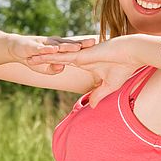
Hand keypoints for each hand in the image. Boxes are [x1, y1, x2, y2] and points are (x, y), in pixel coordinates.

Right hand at [7, 33, 96, 75]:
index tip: (100, 47)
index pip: (76, 47)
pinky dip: (48, 49)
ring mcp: (44, 44)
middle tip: (94, 42)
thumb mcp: (44, 67)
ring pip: (58, 45)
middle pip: (70, 43)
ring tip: (78, 47)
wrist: (15, 48)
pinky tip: (55, 50)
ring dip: (67, 46)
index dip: (86, 47)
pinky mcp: (33, 46)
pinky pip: (42, 48)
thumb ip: (53, 68)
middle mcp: (53, 44)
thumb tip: (60, 68)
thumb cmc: (33, 58)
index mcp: (59, 48)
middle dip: (81, 43)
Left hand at [26, 35, 141, 106]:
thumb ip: (98, 94)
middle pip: (57, 58)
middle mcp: (80, 57)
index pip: (66, 63)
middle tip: (29, 59)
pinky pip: (62, 55)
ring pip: (57, 55)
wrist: (131, 54)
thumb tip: (91, 106)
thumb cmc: (123, 68)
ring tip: (28, 56)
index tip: (44, 65)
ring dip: (42, 56)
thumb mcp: (109, 86)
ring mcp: (80, 55)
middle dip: (43, 58)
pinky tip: (39, 54)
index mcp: (85, 62)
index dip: (55, 63)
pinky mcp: (81, 54)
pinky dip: (50, 55)